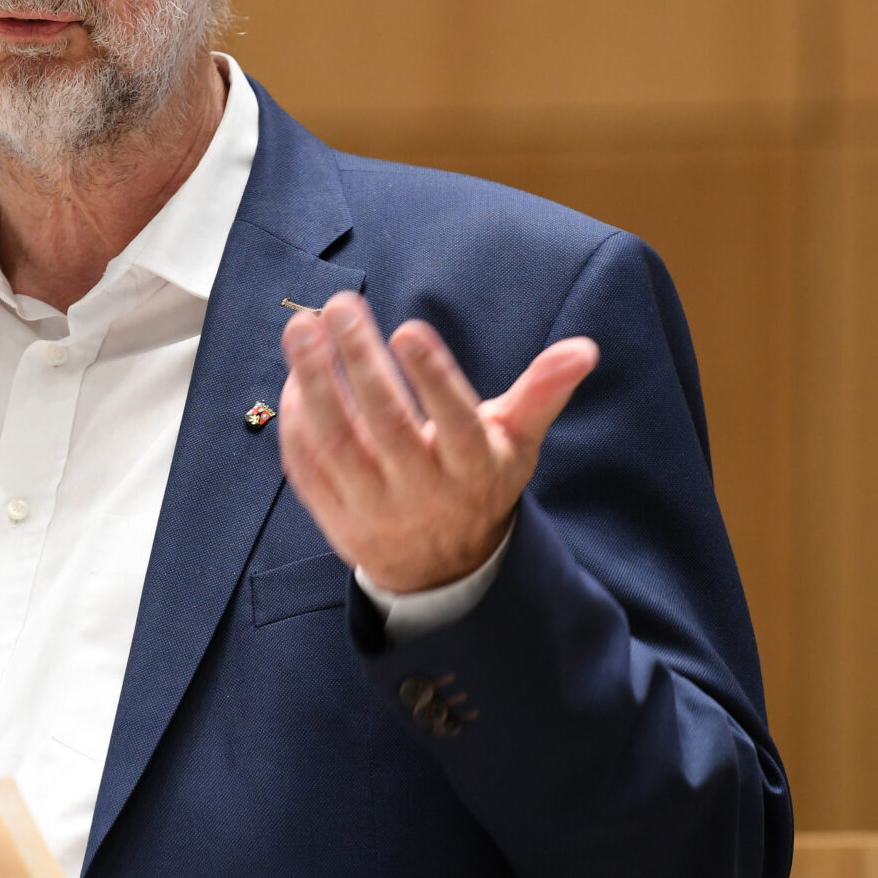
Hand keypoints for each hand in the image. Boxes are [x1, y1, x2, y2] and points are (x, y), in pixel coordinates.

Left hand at [278, 292, 598, 593]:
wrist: (443, 572)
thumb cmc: (480, 483)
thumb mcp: (517, 443)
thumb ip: (542, 392)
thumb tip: (584, 348)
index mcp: (473, 469)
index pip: (455, 422)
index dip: (432, 377)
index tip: (408, 329)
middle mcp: (422, 491)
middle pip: (387, 425)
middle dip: (361, 362)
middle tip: (340, 306)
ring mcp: (373, 508)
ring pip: (337, 445)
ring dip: (313, 385)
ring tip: (301, 329)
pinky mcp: (334, 518)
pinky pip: (307, 469)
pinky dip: (295, 424)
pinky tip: (292, 377)